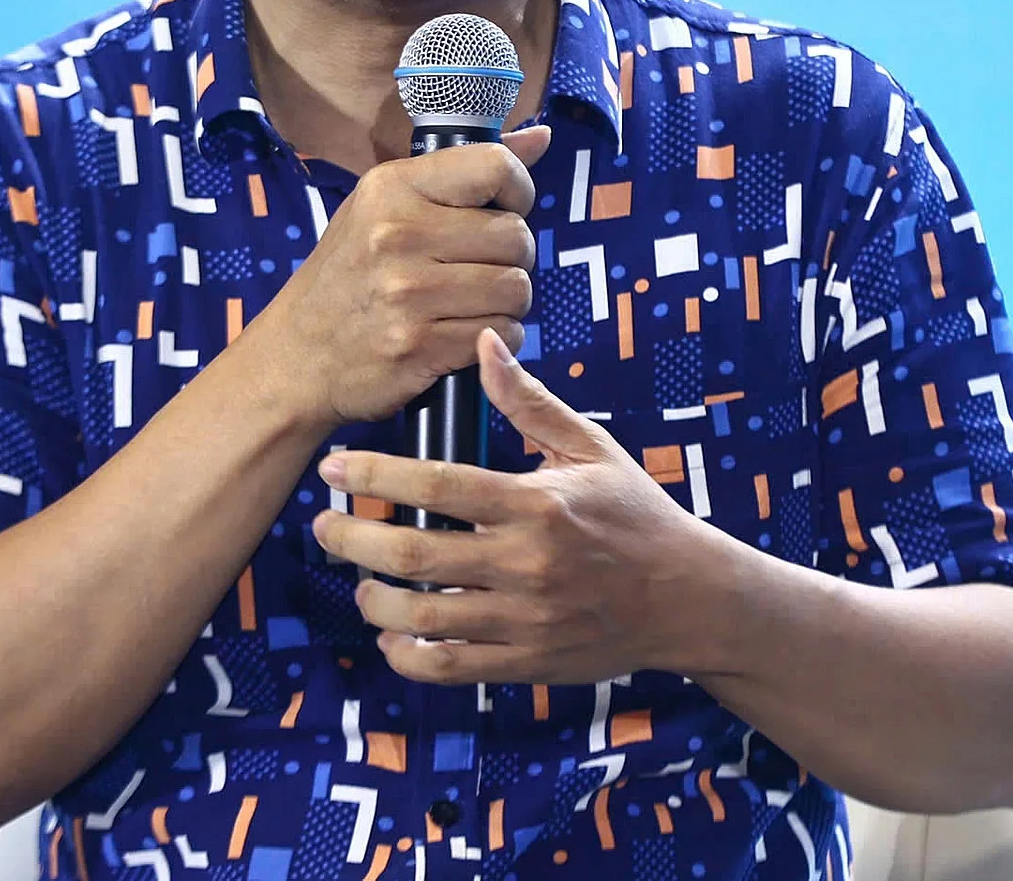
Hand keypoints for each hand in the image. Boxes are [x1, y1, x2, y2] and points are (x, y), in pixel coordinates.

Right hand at [253, 126, 550, 427]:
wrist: (297, 355)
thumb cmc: (350, 275)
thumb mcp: (388, 207)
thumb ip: (465, 171)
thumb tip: (541, 137)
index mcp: (392, 187)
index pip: (495, 166)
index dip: (518, 191)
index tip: (501, 210)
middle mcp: (398, 233)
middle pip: (516, 235)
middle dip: (512, 257)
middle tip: (480, 268)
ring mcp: (407, 292)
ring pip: (517, 288)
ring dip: (507, 302)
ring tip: (472, 303)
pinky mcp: (418, 345)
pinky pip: (502, 334)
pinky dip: (496, 337)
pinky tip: (464, 334)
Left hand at [309, 328, 733, 684]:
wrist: (689, 598)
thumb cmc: (635, 515)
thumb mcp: (589, 448)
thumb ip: (528, 401)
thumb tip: (483, 343)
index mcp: (538, 504)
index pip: (437, 487)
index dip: (375, 476)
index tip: (335, 468)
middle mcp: (528, 565)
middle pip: (416, 556)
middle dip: (353, 540)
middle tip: (323, 525)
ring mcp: (526, 620)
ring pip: (424, 618)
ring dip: (374, 599)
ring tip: (358, 579)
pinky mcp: (527, 663)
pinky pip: (450, 669)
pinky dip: (408, 657)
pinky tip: (392, 636)